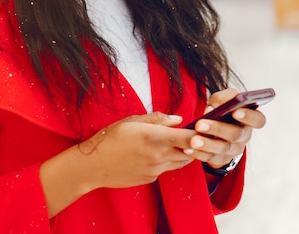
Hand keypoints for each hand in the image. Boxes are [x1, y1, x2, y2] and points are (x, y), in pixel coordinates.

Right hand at [78, 112, 194, 188]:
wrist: (93, 165)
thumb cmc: (110, 138)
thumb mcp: (132, 121)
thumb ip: (158, 119)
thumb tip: (178, 119)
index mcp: (154, 137)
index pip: (187, 138)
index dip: (199, 134)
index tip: (205, 129)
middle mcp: (158, 155)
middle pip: (189, 152)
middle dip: (194, 145)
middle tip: (195, 136)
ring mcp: (155, 170)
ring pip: (179, 162)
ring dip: (182, 153)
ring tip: (177, 143)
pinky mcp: (150, 179)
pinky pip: (166, 169)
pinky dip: (167, 161)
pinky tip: (156, 154)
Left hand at [184, 88, 265, 168]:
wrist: (219, 128)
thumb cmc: (225, 109)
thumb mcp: (225, 99)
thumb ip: (221, 99)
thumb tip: (211, 110)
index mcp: (251, 119)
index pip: (258, 120)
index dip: (249, 116)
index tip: (235, 111)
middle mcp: (245, 135)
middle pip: (236, 134)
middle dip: (217, 129)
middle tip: (200, 124)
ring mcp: (234, 149)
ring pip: (223, 149)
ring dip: (207, 144)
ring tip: (193, 140)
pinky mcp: (222, 159)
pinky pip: (211, 158)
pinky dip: (199, 154)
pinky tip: (188, 149)